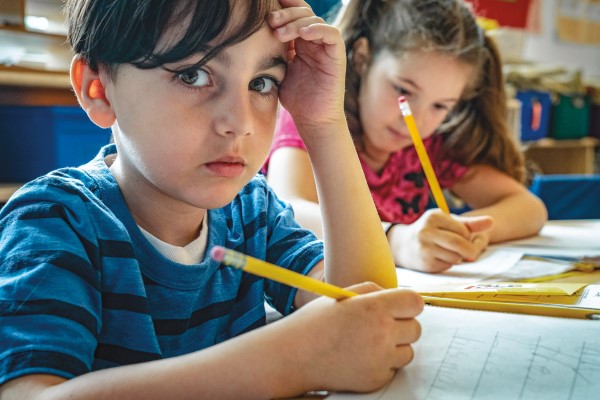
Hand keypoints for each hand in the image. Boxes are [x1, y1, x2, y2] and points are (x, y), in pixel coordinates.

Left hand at [267, 0, 345, 132]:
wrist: (312, 120)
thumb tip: (250, 34)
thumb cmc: (296, 99)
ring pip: (315, 20)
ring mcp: (326, 47)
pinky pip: (331, 34)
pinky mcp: (337, 56)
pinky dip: (317, 30)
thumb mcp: (278, 70)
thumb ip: (271, 51)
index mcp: (300, 42)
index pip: (293, 14)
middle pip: (303, 13)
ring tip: (280, 33)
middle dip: (286, 13)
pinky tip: (302, 35)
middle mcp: (315, 41)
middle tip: (270, 20)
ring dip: (296, 22)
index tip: (263, 9)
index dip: (282, 7)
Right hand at [286, 282, 422, 392]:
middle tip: (380, 326)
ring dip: (395, 347)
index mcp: (375, 307)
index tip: (400, 307)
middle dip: (402, 326)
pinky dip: (382, 364)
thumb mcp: (345, 295)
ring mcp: (380, 360)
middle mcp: (382, 333)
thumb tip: (399, 297)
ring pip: (408, 351)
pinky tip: (360, 357)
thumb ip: (374, 291)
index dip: (408, 303)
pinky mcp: (376, 379)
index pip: (416, 302)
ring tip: (368, 343)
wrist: (294, 355)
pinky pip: (393, 369)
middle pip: (416, 329)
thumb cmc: (317, 322)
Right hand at [389, 209, 493, 272]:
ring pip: (455, 257)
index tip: (462, 237)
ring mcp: (424, 248)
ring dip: (457, 257)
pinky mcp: (425, 263)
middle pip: (460, 245)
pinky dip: (448, 264)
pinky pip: (447, 266)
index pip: (463, 230)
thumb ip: (470, 224)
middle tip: (470, 254)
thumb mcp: (448, 223)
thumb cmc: (431, 231)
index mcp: (433, 217)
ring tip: (448, 252)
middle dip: (469, 251)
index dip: (467, 236)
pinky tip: (438, 258)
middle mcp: (426, 231)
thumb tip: (492, 221)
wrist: (402, 245)